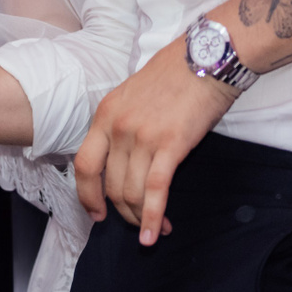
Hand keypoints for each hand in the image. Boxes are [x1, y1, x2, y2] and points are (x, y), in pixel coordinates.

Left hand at [73, 36, 232, 244]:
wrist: (206, 58)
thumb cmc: (175, 73)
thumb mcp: (133, 94)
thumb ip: (123, 123)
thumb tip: (123, 158)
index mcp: (105, 113)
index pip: (85, 164)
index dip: (87, 195)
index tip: (96, 212)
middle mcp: (117, 127)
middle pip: (110, 185)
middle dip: (122, 212)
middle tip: (136, 222)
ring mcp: (142, 137)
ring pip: (132, 193)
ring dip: (141, 218)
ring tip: (155, 228)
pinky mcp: (170, 145)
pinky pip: (156, 191)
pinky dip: (154, 217)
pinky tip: (157, 233)